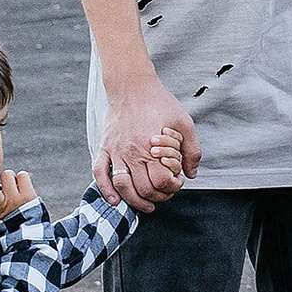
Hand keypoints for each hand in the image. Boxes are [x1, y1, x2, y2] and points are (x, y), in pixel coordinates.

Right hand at [0, 164, 34, 221]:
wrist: (32, 232)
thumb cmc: (12, 221)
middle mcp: (2, 205)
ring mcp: (15, 199)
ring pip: (6, 175)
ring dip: (9, 176)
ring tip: (12, 184)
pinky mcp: (28, 195)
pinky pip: (23, 175)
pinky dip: (23, 177)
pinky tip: (22, 185)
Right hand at [98, 75, 198, 207]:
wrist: (131, 85)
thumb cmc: (159, 102)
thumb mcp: (184, 122)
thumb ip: (192, 150)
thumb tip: (191, 173)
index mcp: (153, 147)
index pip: (162, 181)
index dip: (173, 187)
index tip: (177, 182)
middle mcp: (133, 152)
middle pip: (144, 189)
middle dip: (158, 197)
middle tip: (165, 192)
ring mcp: (116, 151)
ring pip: (122, 186)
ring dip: (134, 201)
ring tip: (146, 205)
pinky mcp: (105, 147)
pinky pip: (99, 173)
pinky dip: (105, 190)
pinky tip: (114, 200)